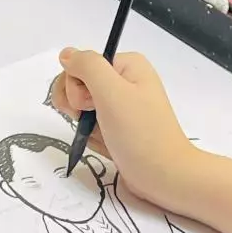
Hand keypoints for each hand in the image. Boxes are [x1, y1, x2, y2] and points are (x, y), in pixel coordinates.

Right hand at [53, 48, 195, 210]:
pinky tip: (109, 147)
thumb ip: (86, 66)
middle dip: (79, 107)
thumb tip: (66, 55)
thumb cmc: (140, 134)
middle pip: (79, 86)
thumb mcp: (112, 92)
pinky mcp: (119, 131)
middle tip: (97, 122)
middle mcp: (124, 82)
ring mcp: (121, 108)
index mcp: (126, 66)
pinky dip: (95, 140)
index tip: (89, 105)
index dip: (76, 86)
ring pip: (83, 111)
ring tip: (106, 137)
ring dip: (87, 127)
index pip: (81, 65)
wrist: (165, 177)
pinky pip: (93, 129)